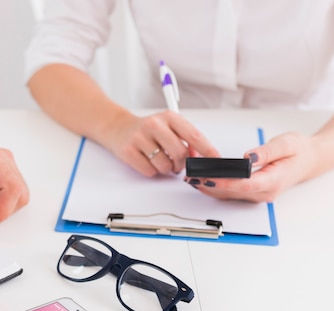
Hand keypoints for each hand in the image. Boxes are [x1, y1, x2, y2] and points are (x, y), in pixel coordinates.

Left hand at [0, 141, 29, 229]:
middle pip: (20, 193)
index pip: (13, 189)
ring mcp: (9, 164)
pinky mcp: (8, 171)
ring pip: (19, 195)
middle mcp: (5, 159)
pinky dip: (0, 201)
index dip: (3, 211)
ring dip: (1, 206)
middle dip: (3, 210)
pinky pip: (14, 193)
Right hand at [104, 111, 219, 176]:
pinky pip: (149, 171)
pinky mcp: (129, 151)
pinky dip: (152, 171)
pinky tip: (147, 161)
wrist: (118, 128)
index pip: (194, 135)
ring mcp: (140, 138)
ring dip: (166, 169)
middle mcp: (155, 124)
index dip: (208, 150)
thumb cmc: (148, 130)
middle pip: (180, 154)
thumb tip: (199, 156)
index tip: (215, 160)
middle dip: (181, 164)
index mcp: (169, 117)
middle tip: (177, 164)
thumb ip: (186, 139)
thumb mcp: (169, 127)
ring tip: (160, 160)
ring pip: (165, 166)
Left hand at [185, 131, 317, 202]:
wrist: (309, 160)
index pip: (245, 184)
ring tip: (190, 174)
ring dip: (208, 185)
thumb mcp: (286, 144)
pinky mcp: (251, 193)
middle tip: (190, 173)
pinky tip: (201, 177)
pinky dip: (214, 185)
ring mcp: (256, 196)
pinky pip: (229, 192)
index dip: (224, 182)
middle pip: (231, 192)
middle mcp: (263, 193)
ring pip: (227, 194)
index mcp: (273, 181)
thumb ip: (266, 151)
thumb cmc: (298, 151)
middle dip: (209, 183)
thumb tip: (247, 157)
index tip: (207, 176)